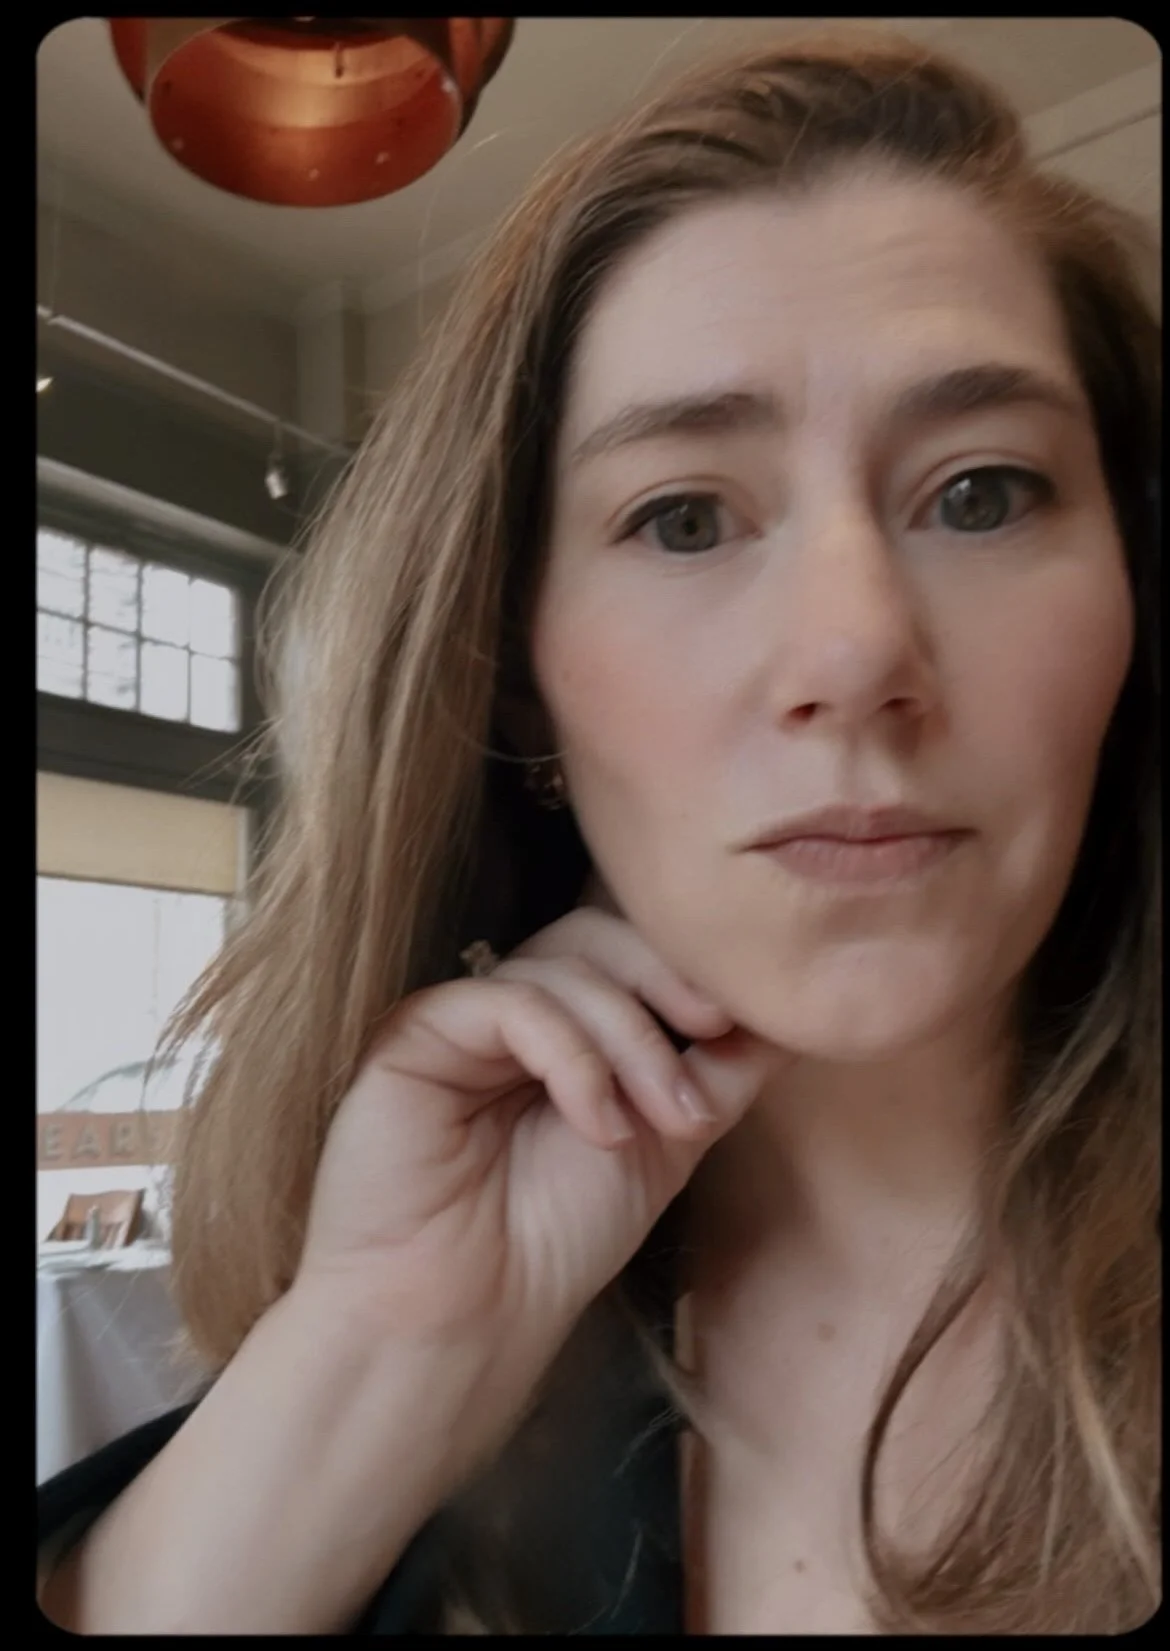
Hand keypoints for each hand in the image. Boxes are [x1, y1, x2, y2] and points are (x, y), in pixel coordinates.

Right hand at [295, 907, 780, 1376]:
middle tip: (713, 1035)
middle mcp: (508, 1006)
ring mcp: (462, 1017)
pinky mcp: (417, 1033)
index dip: (686, 967)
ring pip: (561, 967)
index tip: (740, 1020)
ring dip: (631, 1040)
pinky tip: (599, 1124)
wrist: (471, 1314)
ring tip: (663, 1122)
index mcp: (561, 1023)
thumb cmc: (557, 1236)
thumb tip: (793, 1013)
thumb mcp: (668, 1139)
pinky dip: (574, 1057)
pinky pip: (509, 1003)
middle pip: (594, 935)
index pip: (626, 948)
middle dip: (665, 983)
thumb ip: (721, 1071)